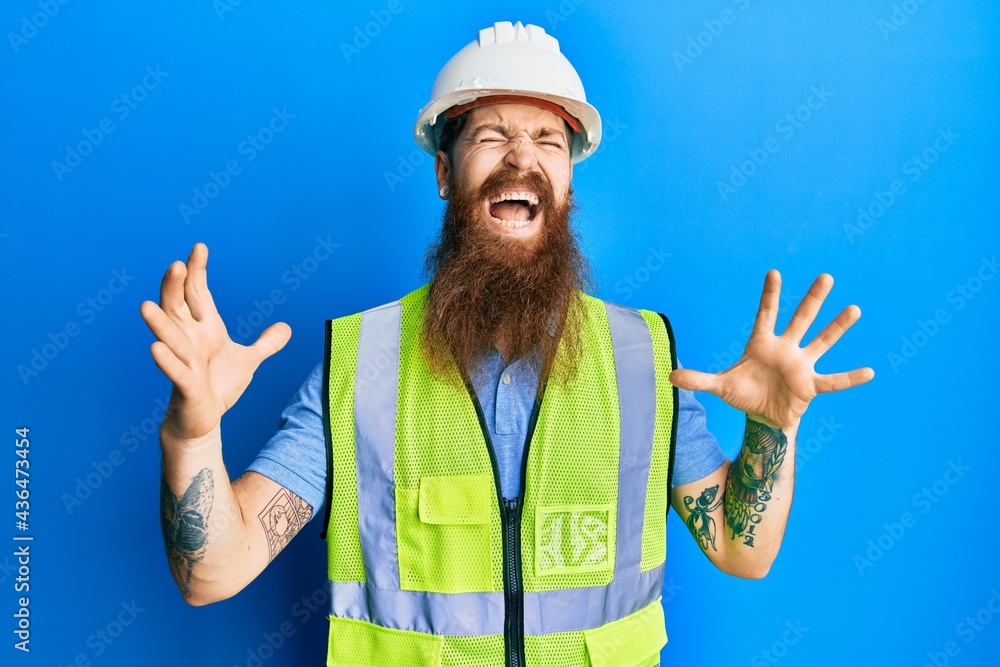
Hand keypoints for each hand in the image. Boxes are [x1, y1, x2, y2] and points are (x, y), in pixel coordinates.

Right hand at [139, 243, 290, 443]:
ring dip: (159, 323)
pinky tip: (156, 349)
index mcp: (205, 329)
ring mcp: (184, 361)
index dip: (197, 272)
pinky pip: (174, 371)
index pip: (198, 294)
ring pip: (169, 337)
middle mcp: (190, 340)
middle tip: (175, 264)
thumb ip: (265, 344)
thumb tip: (286, 328)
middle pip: (177, 307)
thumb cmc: (218, 386)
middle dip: (175, 287)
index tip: (199, 247)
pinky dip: (166, 361)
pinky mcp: (185, 385)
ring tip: (145, 305)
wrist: (202, 420)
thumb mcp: (248, 361)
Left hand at [669, 270, 873, 427]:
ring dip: (837, 327)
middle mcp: (786, 349)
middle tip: (826, 276)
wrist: (763, 417)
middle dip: (812, 299)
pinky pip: (834, 381)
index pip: (766, 314)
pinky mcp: (811, 386)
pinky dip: (850, 378)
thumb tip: (670, 377)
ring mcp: (801, 365)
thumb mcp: (720, 386)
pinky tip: (869, 371)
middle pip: (801, 319)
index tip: (774, 272)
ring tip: (855, 309)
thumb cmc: (744, 394)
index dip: (770, 295)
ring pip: (822, 341)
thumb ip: (698, 380)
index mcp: (762, 344)